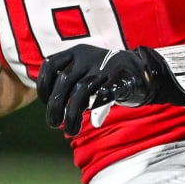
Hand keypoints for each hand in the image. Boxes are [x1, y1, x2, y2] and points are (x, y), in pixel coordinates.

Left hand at [35, 44, 165, 135]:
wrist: (141, 70)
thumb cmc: (105, 76)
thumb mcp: (85, 73)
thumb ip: (68, 85)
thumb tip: (52, 107)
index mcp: (77, 52)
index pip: (51, 65)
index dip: (43, 85)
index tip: (45, 101)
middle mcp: (89, 57)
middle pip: (64, 81)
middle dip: (55, 106)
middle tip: (53, 124)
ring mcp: (106, 67)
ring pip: (82, 91)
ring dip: (72, 114)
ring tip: (71, 130)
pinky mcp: (122, 79)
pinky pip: (105, 94)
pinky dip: (98, 110)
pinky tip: (95, 122)